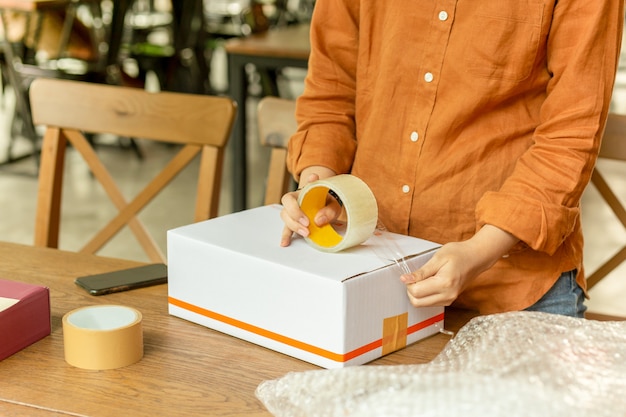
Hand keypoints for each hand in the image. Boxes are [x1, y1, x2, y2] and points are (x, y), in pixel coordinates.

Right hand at [279, 167, 337, 246]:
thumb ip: (329, 210)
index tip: (310, 192)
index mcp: (305, 191)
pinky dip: (285, 236)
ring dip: (294, 226)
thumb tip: (319, 220)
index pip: (301, 187)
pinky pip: (286, 229)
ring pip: (285, 217)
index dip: (306, 186)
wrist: (326, 209)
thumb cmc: (328, 204)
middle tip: (307, 224)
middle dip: (295, 214)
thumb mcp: (334, 205)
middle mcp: (295, 200)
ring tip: (306, 233)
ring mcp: (292, 213)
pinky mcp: (293, 223)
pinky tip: (285, 243)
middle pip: (287, 205)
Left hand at [400, 225, 517, 306]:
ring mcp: (449, 300)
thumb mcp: (438, 258)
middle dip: (411, 290)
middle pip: (417, 302)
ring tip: (425, 278)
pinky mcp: (449, 300)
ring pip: (422, 304)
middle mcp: (447, 296)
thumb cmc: (459, 254)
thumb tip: (405, 279)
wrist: (476, 257)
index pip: (416, 292)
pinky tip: (430, 283)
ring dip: (418, 293)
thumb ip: (421, 272)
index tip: (411, 274)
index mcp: (444, 284)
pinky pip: (430, 302)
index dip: (409, 283)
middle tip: (416, 277)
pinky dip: (425, 294)